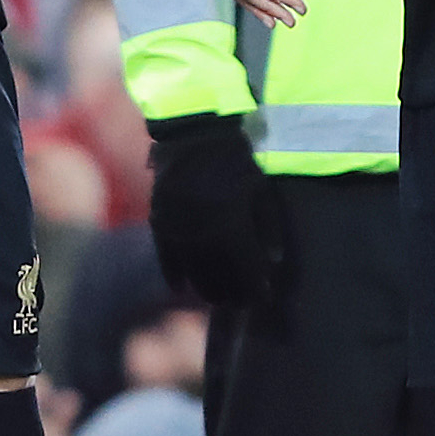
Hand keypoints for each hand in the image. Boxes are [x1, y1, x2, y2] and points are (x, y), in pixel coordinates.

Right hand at [146, 114, 284, 308]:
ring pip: (192, 273)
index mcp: (232, 223)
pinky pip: (166, 258)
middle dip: (232, 294)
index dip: (256, 288)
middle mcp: (203, 233)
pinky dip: (174, 275)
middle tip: (241, 303)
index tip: (263, 298)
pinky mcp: (160, 222)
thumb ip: (269, 227)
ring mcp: (178, 229)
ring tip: (218, 300)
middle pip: (218, 277)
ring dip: (206, 290)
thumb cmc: (236, 158)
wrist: (193, 132)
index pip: (246, 269)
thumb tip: (274, 262)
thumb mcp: (260, 188)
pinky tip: (181, 289)